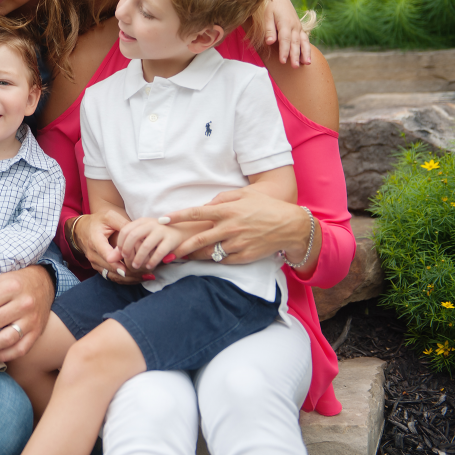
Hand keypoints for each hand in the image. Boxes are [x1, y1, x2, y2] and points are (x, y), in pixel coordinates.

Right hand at [75, 211, 152, 283]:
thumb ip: (123, 225)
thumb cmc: (97, 221)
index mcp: (95, 241)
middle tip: (146, 274)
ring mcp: (94, 263)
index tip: (132, 266)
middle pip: (111, 268)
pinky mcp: (98, 267)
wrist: (81, 230)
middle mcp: (93, 255)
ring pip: (111, 275)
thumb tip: (136, 235)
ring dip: (127, 277)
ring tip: (144, 277)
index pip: (107, 256)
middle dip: (128, 272)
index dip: (120, 262)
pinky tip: (137, 277)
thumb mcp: (109, 217)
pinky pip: (110, 277)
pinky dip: (123, 279)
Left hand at [117, 217, 187, 270]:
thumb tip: (109, 259)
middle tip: (127, 261)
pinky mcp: (171, 239)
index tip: (122, 254)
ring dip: (139, 258)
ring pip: (145, 245)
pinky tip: (149, 266)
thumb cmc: (158, 236)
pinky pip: (159, 252)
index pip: (125, 230)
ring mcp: (161, 230)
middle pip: (133, 236)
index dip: (121, 244)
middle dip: (127, 250)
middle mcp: (151, 223)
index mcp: (142, 221)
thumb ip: (126, 247)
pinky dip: (152, 260)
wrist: (184, 231)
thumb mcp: (142, 237)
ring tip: (136, 266)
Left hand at [158, 186, 318, 274]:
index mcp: (228, 210)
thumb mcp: (245, 195)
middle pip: (197, 239)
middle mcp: (230, 228)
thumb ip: (223, 198)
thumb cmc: (266, 207)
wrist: (291, 226)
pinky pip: (223, 260)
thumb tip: (206, 205)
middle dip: (180, 246)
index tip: (162, 219)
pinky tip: (205, 259)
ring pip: (209, 253)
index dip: (177, 216)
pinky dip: (213, 260)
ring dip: (194, 256)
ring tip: (182, 257)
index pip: (196, 213)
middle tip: (167, 250)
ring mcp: (237, 244)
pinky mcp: (244, 256)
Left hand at [263, 0, 310, 67]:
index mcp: (285, 23)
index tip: (283, 61)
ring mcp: (298, 27)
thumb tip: (270, 42)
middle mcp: (294, 26)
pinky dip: (307, 49)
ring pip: (303, 42)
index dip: (284, 51)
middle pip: (295, 43)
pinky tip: (308, 58)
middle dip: (295, 55)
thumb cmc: (270, 7)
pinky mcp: (300, 29)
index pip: (285, 40)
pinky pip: (305, 40)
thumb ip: (269, 30)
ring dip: (305, 53)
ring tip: (307, 63)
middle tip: (295, 67)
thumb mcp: (266, 16)